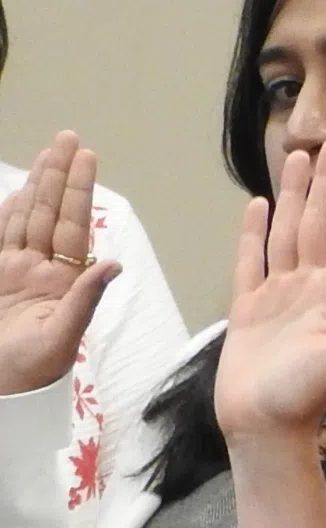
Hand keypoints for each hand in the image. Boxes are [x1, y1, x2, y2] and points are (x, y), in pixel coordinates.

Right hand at [0, 134, 123, 397]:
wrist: (1, 389)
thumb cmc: (32, 371)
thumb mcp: (62, 337)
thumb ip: (84, 299)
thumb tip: (113, 263)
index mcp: (64, 281)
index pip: (73, 225)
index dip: (78, 191)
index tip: (87, 157)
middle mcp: (41, 269)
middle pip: (50, 213)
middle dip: (59, 176)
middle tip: (69, 139)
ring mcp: (14, 270)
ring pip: (26, 218)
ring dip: (37, 185)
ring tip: (49, 153)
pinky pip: (1, 236)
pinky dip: (8, 212)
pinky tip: (19, 191)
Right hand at [213, 139, 325, 446]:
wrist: (265, 427)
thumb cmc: (306, 398)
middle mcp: (310, 287)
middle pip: (318, 221)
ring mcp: (279, 294)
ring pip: (285, 232)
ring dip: (291, 197)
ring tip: (296, 160)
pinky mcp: (249, 307)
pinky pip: (250, 261)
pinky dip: (253, 233)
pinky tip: (256, 206)